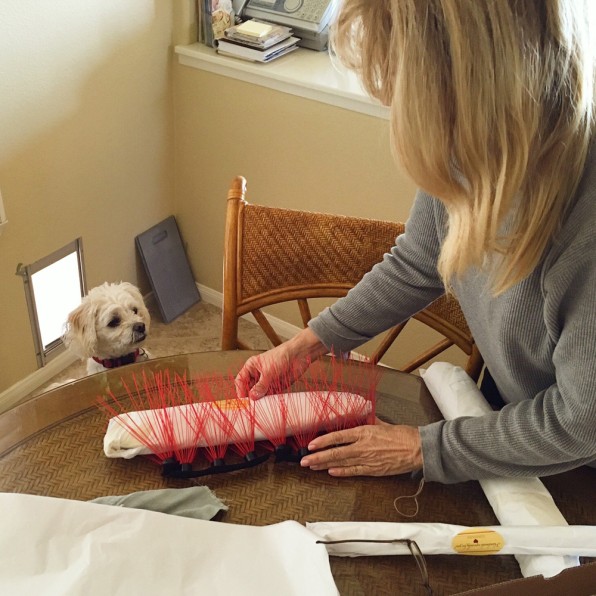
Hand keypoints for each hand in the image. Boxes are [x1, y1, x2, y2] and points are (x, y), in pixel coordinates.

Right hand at [235, 328, 327, 398]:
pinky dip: (268, 400)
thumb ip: (261, 386)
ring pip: (259, 393)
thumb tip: (252, 397)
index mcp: (252, 367)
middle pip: (249, 388)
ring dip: (259, 399)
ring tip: (260, 406)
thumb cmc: (281, 356)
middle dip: (250, 397)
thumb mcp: (268, 372)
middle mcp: (258, 374)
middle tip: (251, 406)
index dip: (240, 390)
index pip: (241, 380)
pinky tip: (268, 404)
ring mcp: (267, 380)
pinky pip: (269, 395)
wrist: (299, 356)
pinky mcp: (276, 386)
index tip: (243, 400)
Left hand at [300, 419, 422, 476]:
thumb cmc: (402, 435)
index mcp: (364, 431)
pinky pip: (354, 471)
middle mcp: (363, 446)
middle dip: (318, 457)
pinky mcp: (373, 470)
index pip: (338, 436)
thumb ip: (369, 420)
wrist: (417, 448)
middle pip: (335, 452)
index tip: (311, 444)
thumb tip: (361, 414)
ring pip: (341, 462)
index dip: (323, 441)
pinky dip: (342, 472)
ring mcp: (367, 459)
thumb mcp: (382, 423)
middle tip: (304, 461)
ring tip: (313, 466)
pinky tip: (331, 472)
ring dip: (325, 465)